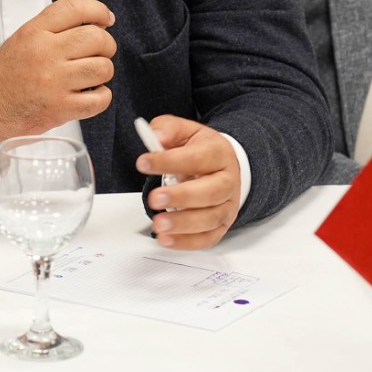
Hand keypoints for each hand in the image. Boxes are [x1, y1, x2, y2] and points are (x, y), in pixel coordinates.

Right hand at [0, 0, 116, 155]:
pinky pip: (99, 99)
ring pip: (102, 68)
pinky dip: (101, 96)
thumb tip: (91, 24)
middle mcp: (45, 54)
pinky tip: (90, 94)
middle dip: (106, 44)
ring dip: (103, 71)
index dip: (97, 10)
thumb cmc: (5, 76)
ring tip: (92, 75)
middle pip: (97, 38)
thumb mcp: (21, 39)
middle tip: (100, 51)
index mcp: (34, 33)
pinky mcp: (61, 108)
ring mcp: (55, 82)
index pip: (75, 9)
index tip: (105, 18)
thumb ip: (52, 28)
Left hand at [135, 115, 240, 249]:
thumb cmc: (202, 149)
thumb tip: (155, 136)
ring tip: (158, 224)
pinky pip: (208, 238)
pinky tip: (166, 240)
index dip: (170, 161)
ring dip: (183, 224)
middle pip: (211, 192)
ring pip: (210, 218)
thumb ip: (168, 129)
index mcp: (219, 153)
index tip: (143, 163)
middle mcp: (228, 181)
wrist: (226, 165)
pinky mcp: (222, 225)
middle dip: (181, 197)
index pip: (198, 158)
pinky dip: (187, 242)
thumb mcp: (185, 131)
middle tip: (154, 199)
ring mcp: (227, 205)